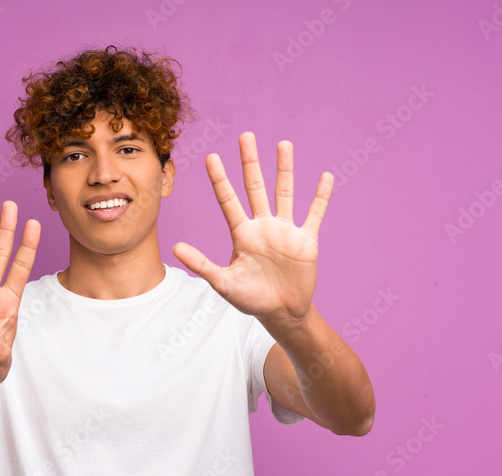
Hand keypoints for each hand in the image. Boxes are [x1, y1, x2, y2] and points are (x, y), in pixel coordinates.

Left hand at [172, 134, 331, 329]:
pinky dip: (321, 197)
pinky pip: (314, 214)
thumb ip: (201, 264)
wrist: (281, 313)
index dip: (220, 179)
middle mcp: (262, 226)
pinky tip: (325, 177)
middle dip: (250, 162)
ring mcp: (285, 231)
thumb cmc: (250, 299)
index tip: (212, 157)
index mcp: (242, 234)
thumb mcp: (223, 283)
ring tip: (283, 144)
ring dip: (284, 169)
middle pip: (255, 187)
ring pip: (284, 193)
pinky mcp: (306, 240)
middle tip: (245, 136)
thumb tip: (175, 248)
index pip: (228, 200)